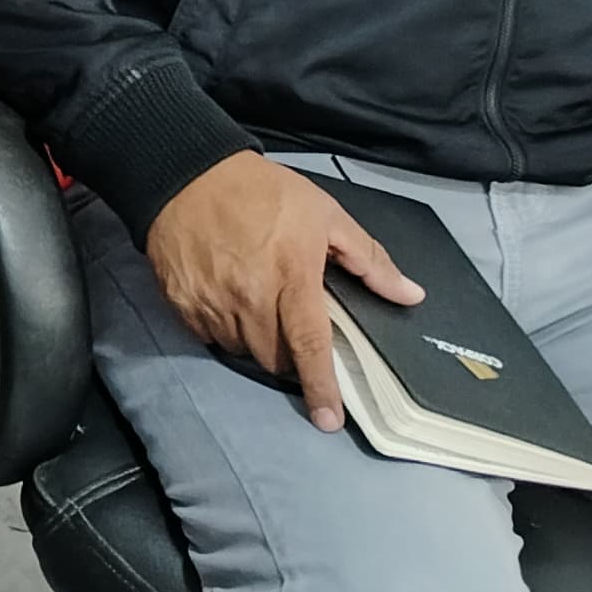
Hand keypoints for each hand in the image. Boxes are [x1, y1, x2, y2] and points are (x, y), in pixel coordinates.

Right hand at [141, 152, 424, 432]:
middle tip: (291, 325)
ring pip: (241, 350)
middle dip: (288, 356)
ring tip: (259, 307)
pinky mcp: (181, 303)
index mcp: (291, 276)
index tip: (330, 419)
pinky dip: (224, 329)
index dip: (321, 386)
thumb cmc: (261, 191)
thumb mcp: (325, 213)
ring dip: (256, 342)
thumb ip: (368, 258)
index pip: (310, 344)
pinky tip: (229, 300)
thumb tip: (410, 295)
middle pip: (274, 358)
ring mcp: (211, 302)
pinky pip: (208, 336)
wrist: (186, 172)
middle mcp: (249, 297)